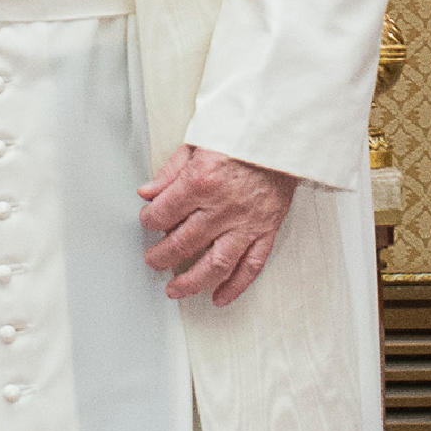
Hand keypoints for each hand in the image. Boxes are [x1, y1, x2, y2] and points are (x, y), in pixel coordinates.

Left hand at [139, 144, 300, 307]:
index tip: (147, 222)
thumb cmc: (242, 133)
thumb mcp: (198, 142)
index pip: (164, 213)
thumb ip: (170, 172)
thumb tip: (146, 193)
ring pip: (216, 264)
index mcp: (202, 181)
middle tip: (153, 261)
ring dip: (191, 282)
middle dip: (162, 257)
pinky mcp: (267, 230)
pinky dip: (236, 286)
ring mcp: (247, 222)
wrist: (284, 134)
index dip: (149, 221)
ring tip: (175, 290)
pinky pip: (252, 265)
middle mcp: (223, 207)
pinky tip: (219, 297)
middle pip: (183, 243)